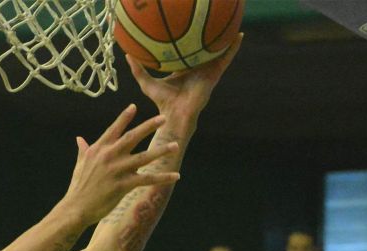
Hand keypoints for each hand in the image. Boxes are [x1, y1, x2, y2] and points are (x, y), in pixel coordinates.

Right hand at [61, 105, 179, 226]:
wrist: (76, 207)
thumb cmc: (78, 187)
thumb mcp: (80, 164)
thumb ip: (84, 149)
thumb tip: (79, 139)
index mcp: (99, 149)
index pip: (114, 129)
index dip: (124, 117)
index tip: (134, 106)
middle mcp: (109, 156)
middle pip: (133, 137)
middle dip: (149, 126)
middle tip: (164, 118)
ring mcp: (117, 170)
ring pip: (144, 157)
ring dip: (161, 151)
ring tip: (175, 145)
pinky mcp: (123, 185)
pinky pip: (147, 180)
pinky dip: (162, 178)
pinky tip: (175, 176)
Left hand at [126, 33, 241, 130]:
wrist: (176, 116)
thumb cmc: (162, 103)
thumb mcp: (147, 83)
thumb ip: (138, 70)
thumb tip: (128, 54)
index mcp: (182, 69)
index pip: (186, 51)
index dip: (187, 40)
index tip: (186, 26)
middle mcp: (196, 68)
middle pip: (203, 48)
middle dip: (206, 35)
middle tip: (209, 18)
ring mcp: (206, 71)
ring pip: (217, 51)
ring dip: (224, 38)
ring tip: (231, 22)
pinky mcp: (214, 74)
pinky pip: (226, 58)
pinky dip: (233, 47)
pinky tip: (239, 35)